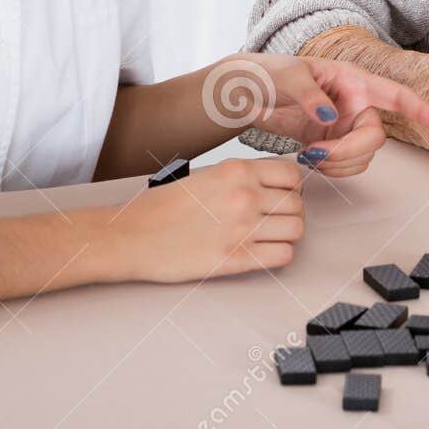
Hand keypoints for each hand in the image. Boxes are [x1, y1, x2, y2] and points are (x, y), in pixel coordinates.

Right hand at [102, 158, 304, 280]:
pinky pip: (283, 255)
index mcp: (236, 170)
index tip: (281, 197)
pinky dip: (278, 255)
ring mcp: (242, 227)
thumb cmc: (160, 207)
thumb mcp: (204, 176)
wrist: (130, 236)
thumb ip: (239, 178)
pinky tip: (261, 253)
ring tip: (267, 238)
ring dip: (286, 235)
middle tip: (273, 221)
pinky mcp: (236, 259)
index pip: (292, 175)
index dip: (291, 188)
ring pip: (296, 230)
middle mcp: (244, 195)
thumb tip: (271, 186)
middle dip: (290, 213)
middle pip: (298, 204)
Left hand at [205, 53, 428, 177]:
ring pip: (362, 157)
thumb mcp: (287, 76)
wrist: (246, 94)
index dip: (422, 112)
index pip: (396, 96)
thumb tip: (330, 116)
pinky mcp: (331, 143)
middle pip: (375, 138)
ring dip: (338, 164)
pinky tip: (308, 159)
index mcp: (353, 80)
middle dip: (350, 152)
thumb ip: (310, 95)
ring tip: (307, 156)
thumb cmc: (268, 73)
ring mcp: (345, 126)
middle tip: (317, 154)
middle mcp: (355, 104)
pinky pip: (346, 165)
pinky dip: (331, 169)